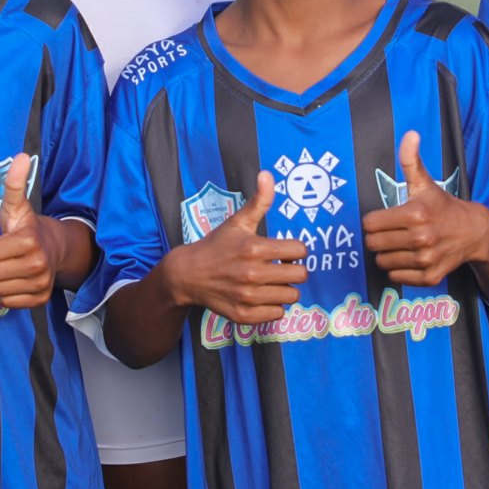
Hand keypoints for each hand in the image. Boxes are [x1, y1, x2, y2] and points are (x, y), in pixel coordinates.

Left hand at [0, 155, 57, 309]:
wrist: (56, 247)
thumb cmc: (27, 226)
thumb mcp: (16, 205)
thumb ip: (14, 182)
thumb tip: (21, 156)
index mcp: (28, 240)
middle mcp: (37, 264)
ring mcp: (41, 283)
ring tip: (6, 267)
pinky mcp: (41, 298)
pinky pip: (9, 303)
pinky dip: (7, 293)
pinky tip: (13, 279)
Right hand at [163, 171, 306, 325]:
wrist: (187, 275)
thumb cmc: (217, 245)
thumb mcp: (237, 221)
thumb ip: (258, 200)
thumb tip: (267, 174)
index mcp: (255, 248)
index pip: (300, 251)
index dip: (295, 250)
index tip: (283, 251)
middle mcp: (252, 274)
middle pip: (300, 275)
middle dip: (293, 269)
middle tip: (280, 267)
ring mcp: (248, 297)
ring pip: (291, 296)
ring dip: (285, 288)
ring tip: (271, 282)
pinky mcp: (244, 315)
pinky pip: (277, 314)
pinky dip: (273, 306)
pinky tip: (262, 296)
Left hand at [362, 131, 488, 288]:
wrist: (473, 232)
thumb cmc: (443, 206)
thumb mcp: (425, 183)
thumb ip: (410, 159)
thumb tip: (410, 134)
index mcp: (415, 214)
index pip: (370, 224)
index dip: (374, 220)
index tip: (386, 218)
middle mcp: (421, 238)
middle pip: (373, 244)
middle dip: (379, 237)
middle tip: (392, 231)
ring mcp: (426, 259)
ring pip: (383, 262)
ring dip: (388, 253)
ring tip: (402, 243)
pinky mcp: (430, 276)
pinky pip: (397, 277)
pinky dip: (399, 269)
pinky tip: (411, 257)